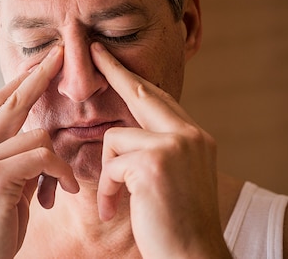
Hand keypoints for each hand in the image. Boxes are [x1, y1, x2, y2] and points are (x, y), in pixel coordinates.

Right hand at [0, 46, 78, 258]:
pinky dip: (61, 171)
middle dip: (38, 76)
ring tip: (68, 182)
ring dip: (60, 158)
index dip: (19, 82)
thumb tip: (41, 148)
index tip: (40, 65)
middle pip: (9, 100)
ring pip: (35, 134)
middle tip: (60, 55)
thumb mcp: (5, 189)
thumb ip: (17, 164)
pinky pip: (42, 157)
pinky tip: (67, 190)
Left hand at [90, 42, 230, 258]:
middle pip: (141, 93)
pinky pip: (112, 164)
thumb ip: (158, 149)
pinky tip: (118, 211)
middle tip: (92, 49)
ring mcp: (175, 145)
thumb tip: (126, 133)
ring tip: (120, 202)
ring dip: (110, 174)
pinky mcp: (155, 162)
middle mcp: (191, 134)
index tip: (111, 59)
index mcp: (195, 137)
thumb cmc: (177, 225)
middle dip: (113, 71)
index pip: (159, 98)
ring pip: (116, 137)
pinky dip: (109, 191)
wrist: (194, 258)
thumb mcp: (173, 179)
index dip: (133, 79)